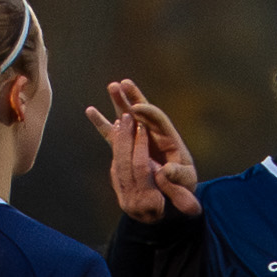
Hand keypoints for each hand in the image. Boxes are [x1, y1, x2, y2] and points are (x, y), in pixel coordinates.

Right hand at [87, 80, 198, 220]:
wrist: (175, 192)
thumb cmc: (183, 185)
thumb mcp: (185, 181)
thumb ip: (178, 176)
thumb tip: (166, 171)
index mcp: (169, 138)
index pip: (158, 119)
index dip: (148, 112)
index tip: (136, 107)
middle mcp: (154, 134)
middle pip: (143, 110)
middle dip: (133, 97)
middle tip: (122, 83)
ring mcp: (140, 139)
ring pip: (128, 117)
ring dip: (119, 102)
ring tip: (112, 86)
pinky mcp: (129, 147)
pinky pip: (114, 132)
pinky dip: (103, 122)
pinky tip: (90, 110)